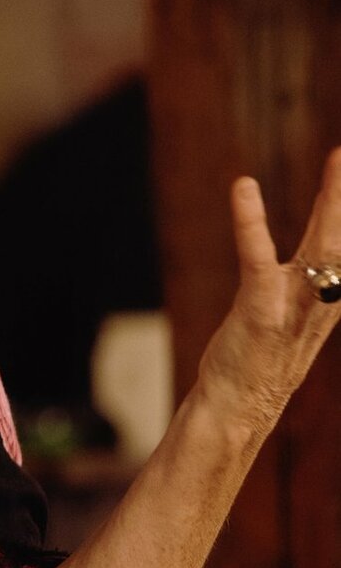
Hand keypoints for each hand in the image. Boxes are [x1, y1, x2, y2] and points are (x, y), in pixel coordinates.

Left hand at [195, 146, 340, 439]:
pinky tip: (244, 188)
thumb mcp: (294, 319)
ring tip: (339, 157)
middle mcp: (321, 299)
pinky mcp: (260, 313)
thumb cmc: (258, 362)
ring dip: (333, 202)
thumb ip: (312, 285)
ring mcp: (294, 306)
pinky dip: (251, 223)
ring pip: (324, 247)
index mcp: (330, 297)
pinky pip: (258, 260)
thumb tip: (323, 256)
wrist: (237, 410)